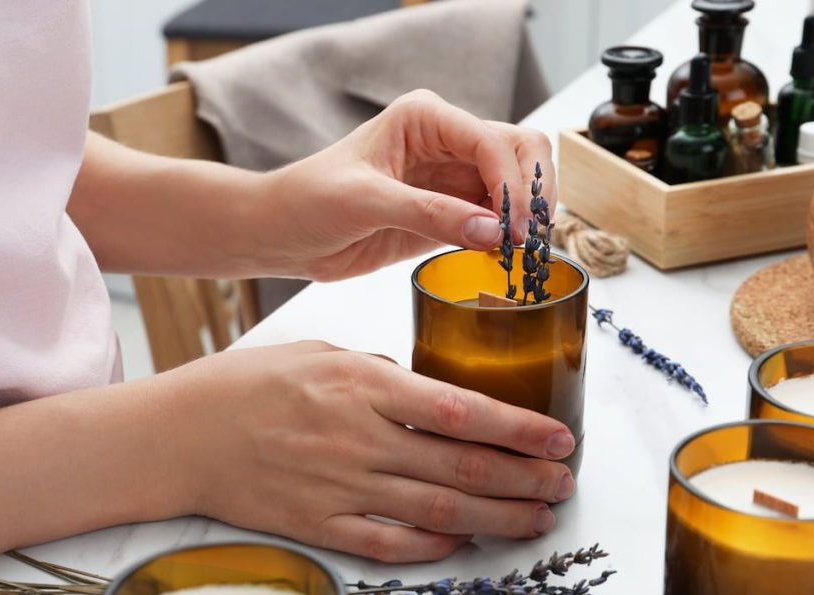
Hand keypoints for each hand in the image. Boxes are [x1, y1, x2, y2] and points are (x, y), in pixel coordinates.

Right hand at [149, 341, 575, 562]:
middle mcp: (359, 438)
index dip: (518, 429)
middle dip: (523, 478)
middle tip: (563, 484)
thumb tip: (425, 392)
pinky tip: (465, 543)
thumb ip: (378, 372)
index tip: (558, 437)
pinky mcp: (318, 523)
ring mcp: (339, 485)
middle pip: (461, 467)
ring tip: (536, 517)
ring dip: (496, 518)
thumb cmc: (244, 384)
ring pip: (438, 512)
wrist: (178, 433)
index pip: (461, 409)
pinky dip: (434, 548)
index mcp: (362, 385)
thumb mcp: (318, 352)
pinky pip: (389, 544)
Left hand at [256, 89, 555, 280]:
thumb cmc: (308, 199)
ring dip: (526, 218)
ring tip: (521, 253)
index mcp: (425, 117)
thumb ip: (428, 213)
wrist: (282, 233)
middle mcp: (446, 141)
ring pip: (514, 188)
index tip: (513, 227)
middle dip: (531, 192)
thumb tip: (491, 231)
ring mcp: (451, 178)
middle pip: (518, 152)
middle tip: (527, 238)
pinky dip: (508, 238)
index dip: (511, 182)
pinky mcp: (449, 214)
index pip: (490, 140)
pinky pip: (494, 222)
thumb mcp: (364, 201)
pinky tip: (505, 258)